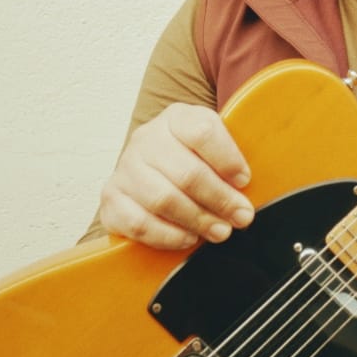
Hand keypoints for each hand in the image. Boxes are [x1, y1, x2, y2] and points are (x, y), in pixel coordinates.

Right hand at [98, 103, 253, 248]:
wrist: (152, 166)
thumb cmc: (191, 157)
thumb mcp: (213, 144)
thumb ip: (230, 159)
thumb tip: (246, 191)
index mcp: (177, 118)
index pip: (202, 132)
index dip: (228, 159)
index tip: (245, 180)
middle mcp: (147, 139)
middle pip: (187, 173)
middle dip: (220, 200)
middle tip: (241, 216)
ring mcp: (125, 168)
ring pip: (164, 200)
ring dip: (198, 220)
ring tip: (221, 231)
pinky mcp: (111, 199)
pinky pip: (139, 223)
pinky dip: (168, 235)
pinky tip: (188, 237)